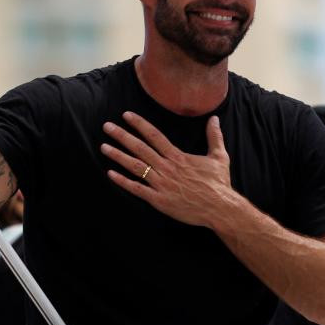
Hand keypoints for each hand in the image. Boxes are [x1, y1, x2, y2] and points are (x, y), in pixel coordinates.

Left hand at [100, 111, 242, 228]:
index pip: (155, 136)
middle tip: (107, 126)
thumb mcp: (219, 157)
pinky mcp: (159, 200)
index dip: (139, 124)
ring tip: (104, 147)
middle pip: (140, 148)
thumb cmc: (219, 184)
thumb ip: (214, 137)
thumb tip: (214, 118)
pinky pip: (137, 189)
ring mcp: (162, 184)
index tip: (126, 116)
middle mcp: (167, 168)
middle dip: (122, 136)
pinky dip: (123, 181)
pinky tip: (110, 174)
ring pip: (136, 167)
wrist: (221, 209)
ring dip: (118, 156)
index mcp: (178, 157)